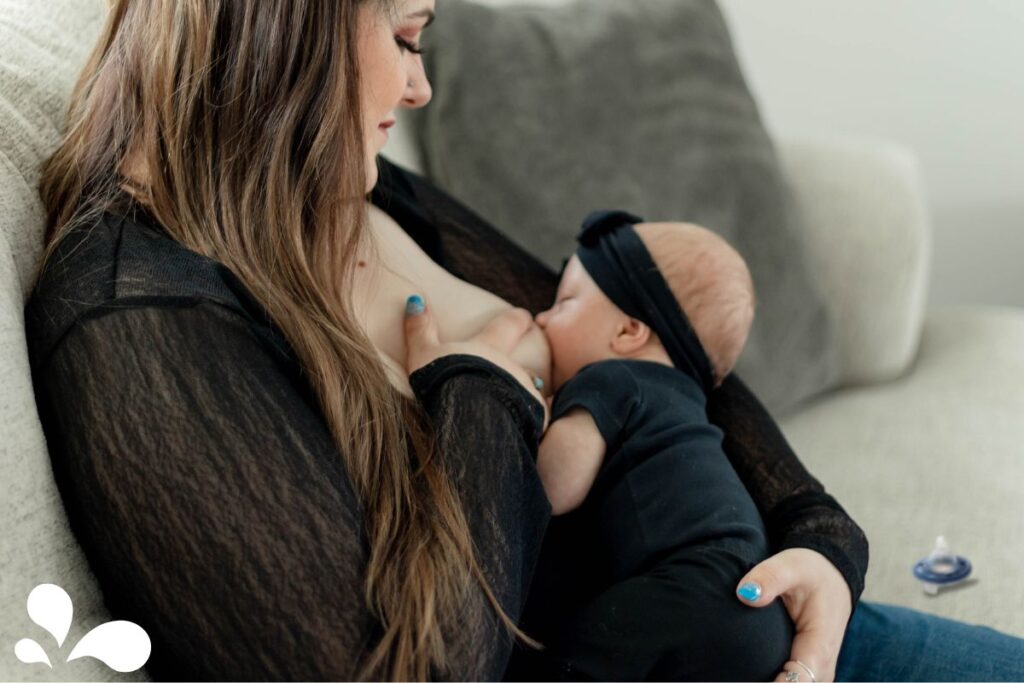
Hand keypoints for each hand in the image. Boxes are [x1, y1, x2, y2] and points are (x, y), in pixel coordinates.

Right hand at [404, 296, 549, 428]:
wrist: (468, 419)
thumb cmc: (445, 382)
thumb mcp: (424, 354)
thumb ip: (420, 330)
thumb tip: (415, 301)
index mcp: (489, 349)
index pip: (508, 325)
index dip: (517, 319)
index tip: (525, 316)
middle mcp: (512, 367)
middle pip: (522, 365)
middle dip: (520, 369)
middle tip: (526, 372)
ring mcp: (526, 392)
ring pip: (529, 392)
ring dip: (523, 398)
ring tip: (514, 411)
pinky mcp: (534, 418)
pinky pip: (536, 418)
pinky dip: (530, 422)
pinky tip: (523, 431)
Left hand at [735, 548, 851, 681]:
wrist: (831, 577)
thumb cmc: (811, 572)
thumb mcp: (791, 566)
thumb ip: (769, 578)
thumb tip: (745, 594)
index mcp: (819, 646)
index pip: (797, 682)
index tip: (745, 676)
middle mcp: (822, 668)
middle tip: (729, 673)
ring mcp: (816, 674)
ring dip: (768, 681)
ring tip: (735, 672)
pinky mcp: (808, 673)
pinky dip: (772, 679)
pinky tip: (747, 672)